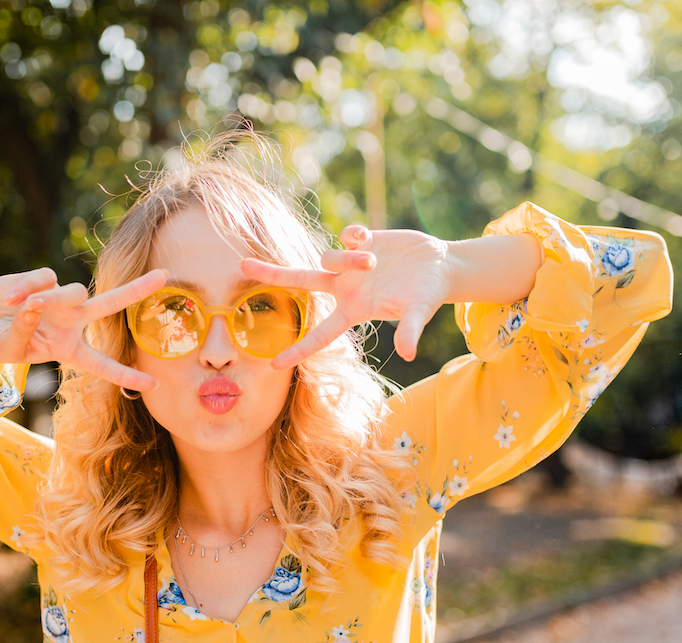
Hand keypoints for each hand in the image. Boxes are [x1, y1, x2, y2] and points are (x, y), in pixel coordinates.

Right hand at [0, 267, 167, 391]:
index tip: (154, 386)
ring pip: (76, 291)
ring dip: (53, 300)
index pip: (103, 366)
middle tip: (164, 274)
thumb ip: (25, 331)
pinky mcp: (43, 280)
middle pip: (111, 305)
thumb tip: (37, 304)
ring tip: (19, 307)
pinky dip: (26, 289)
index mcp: (69, 350)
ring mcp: (59, 300)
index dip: (126, 376)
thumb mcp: (11, 350)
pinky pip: (45, 280)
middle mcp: (71, 323)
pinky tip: (9, 298)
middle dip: (136, 289)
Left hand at [241, 226, 452, 366]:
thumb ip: (410, 330)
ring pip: (328, 258)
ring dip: (346, 259)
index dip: (298, 351)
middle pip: (300, 282)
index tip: (272, 366)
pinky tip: (369, 239)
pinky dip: (353, 237)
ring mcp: (349, 264)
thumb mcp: (420, 312)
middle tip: (242, 264)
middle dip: (273, 273)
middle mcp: (344, 288)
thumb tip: (409, 354)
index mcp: (353, 310)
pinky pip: (346, 236)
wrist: (439, 265)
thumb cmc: (428, 294)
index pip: (320, 336)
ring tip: (373, 261)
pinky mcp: (360, 241)